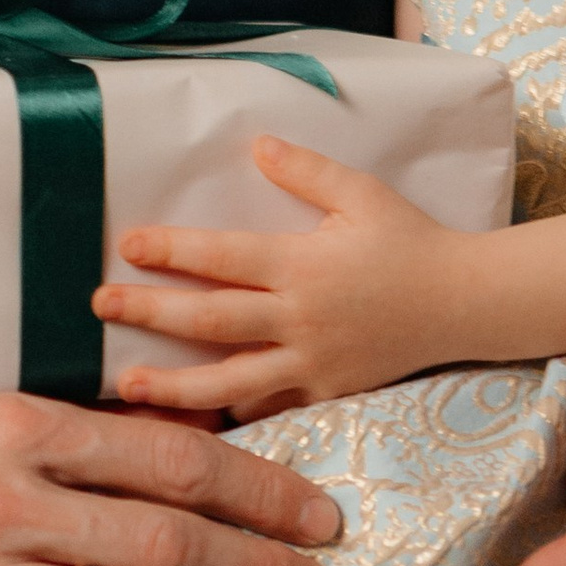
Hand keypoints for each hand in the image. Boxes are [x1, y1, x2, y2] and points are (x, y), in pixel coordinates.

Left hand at [94, 134, 469, 418]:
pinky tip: (187, 420)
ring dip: (174, 385)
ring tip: (128, 383)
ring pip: (231, 381)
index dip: (173, 250)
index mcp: (304, 265)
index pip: (224, 257)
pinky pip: (269, 408)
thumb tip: (256, 145)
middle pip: (211, 319)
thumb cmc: (411, 241)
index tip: (128, 245)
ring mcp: (312, 362)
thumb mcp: (363, 195)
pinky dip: (229, 415)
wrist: (465, 304)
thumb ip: (307, 172)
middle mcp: (302, 318)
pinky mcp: (326, 393)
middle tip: (99, 305)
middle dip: (152, 311)